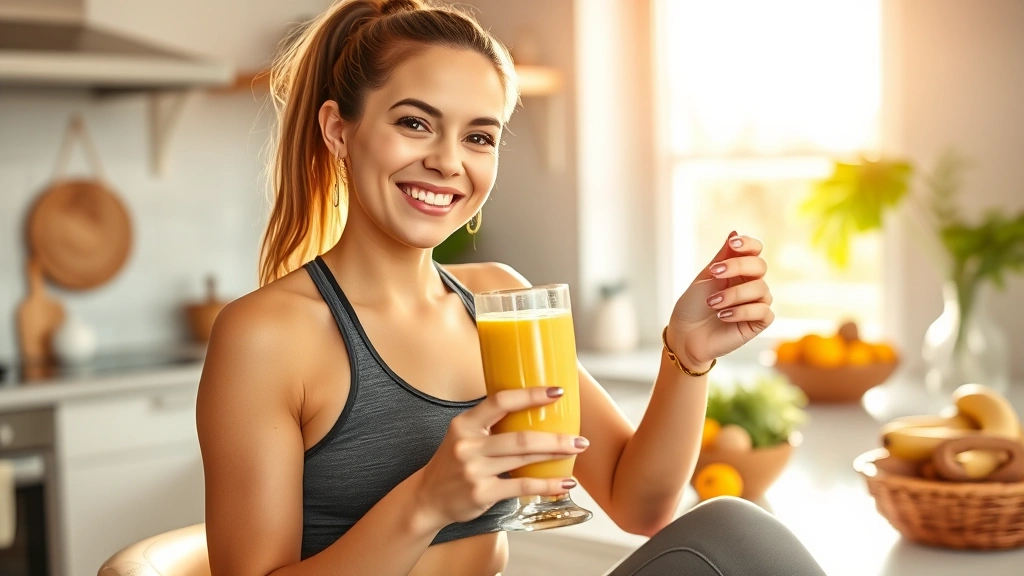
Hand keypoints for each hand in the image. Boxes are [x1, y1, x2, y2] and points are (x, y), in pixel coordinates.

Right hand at [414, 387, 587, 527]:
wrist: (428, 498)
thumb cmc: (453, 462)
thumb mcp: (463, 435)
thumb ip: (490, 424)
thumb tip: (533, 409)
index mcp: (464, 423)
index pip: (500, 401)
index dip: (530, 395)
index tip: (556, 392)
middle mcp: (468, 445)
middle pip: (520, 437)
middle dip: (555, 438)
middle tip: (580, 438)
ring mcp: (474, 470)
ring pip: (524, 460)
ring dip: (555, 456)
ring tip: (576, 452)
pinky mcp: (482, 493)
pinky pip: (522, 486)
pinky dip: (547, 485)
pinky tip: (564, 484)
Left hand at [667, 232, 773, 368]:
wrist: (684, 336)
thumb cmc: (692, 307)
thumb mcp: (705, 278)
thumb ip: (722, 258)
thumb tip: (735, 232)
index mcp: (738, 271)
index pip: (755, 251)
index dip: (748, 244)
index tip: (733, 244)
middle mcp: (751, 285)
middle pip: (760, 266)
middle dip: (738, 266)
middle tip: (715, 273)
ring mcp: (756, 303)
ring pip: (761, 289)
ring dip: (734, 294)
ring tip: (713, 303)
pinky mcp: (758, 323)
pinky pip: (763, 311)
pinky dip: (742, 311)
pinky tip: (723, 316)